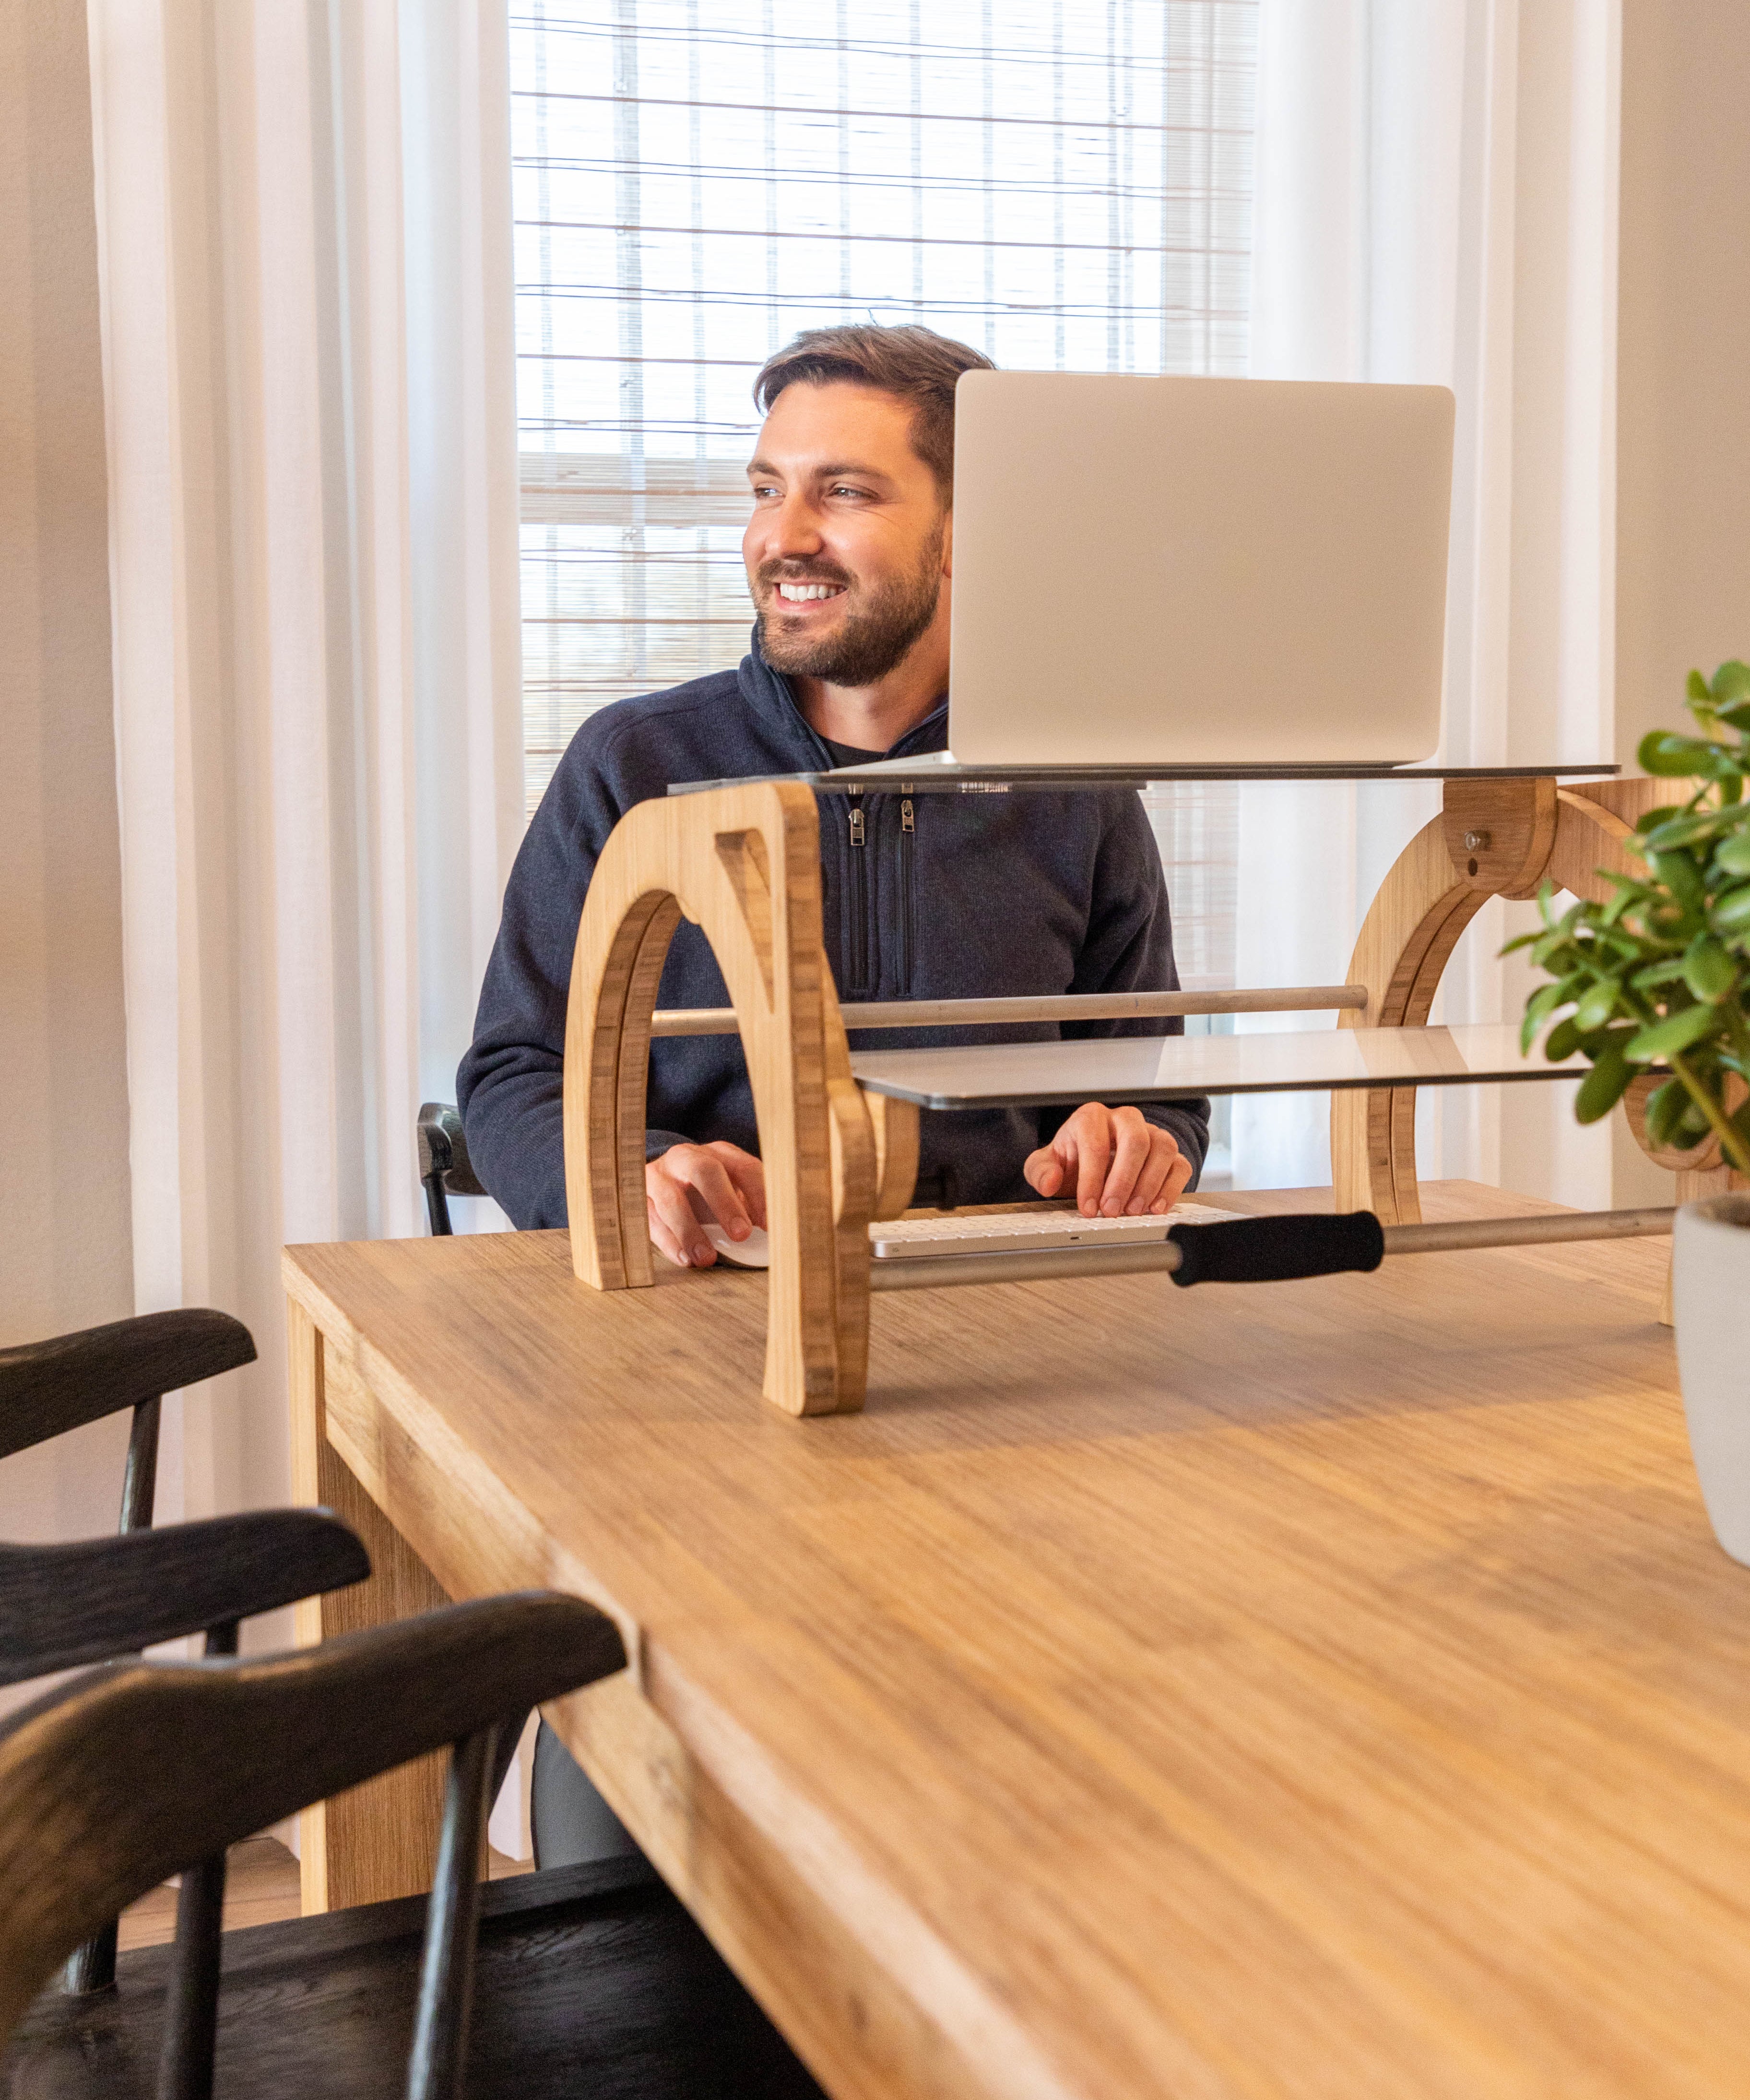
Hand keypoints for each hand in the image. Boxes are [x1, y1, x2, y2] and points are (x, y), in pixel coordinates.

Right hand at [646, 1141, 766, 1267]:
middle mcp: (687, 1157)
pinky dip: (668, 1242)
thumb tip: (775, 1235)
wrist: (662, 1179)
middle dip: (724, 1203)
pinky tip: (685, 1259)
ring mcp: (659, 1176)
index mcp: (719, 1153)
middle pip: (705, 1171)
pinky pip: (650, 1220)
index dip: (760, 1195)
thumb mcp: (731, 1189)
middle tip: (741, 1235)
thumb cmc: (708, 1191)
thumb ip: (750, 1207)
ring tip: (707, 1259)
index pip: (744, 1167)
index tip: (771, 1226)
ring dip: (691, 1231)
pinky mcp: (639, 1198)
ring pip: (671, 1199)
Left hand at [1023, 1103, 1190, 1217]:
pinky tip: (1155, 1208)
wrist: (1094, 1162)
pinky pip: (1180, 1165)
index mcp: (1092, 1118)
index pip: (1096, 1144)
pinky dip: (1171, 1188)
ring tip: (1133, 1211)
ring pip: (1162, 1148)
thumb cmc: (1072, 1160)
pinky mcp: (1170, 1153)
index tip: (1088, 1207)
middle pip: (1135, 1141)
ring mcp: (1151, 1133)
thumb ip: (1041, 1171)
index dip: (1092, 1179)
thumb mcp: (1046, 1164)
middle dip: (1124, 1180)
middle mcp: (1125, 1120)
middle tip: (1113, 1211)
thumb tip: (1049, 1182)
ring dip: (1150, 1184)